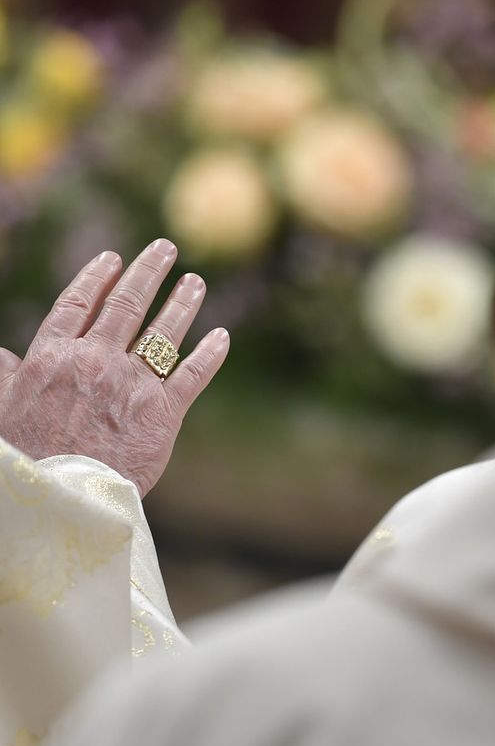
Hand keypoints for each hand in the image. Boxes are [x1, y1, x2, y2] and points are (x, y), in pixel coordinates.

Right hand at [0, 240, 230, 494]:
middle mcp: (95, 361)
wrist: (62, 497)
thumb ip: (2, 377)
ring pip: (163, 331)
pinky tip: (222, 336)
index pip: (79, 304)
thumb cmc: (26, 456)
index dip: (97, 278)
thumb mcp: (2, 407)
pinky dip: (210, 353)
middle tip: (165, 249)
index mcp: (53, 357)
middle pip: (126, 305)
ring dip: (183, 302)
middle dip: (148, 272)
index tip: (113, 259)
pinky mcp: (164, 412)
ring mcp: (132, 384)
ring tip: (195, 281)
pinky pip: (192, 374)